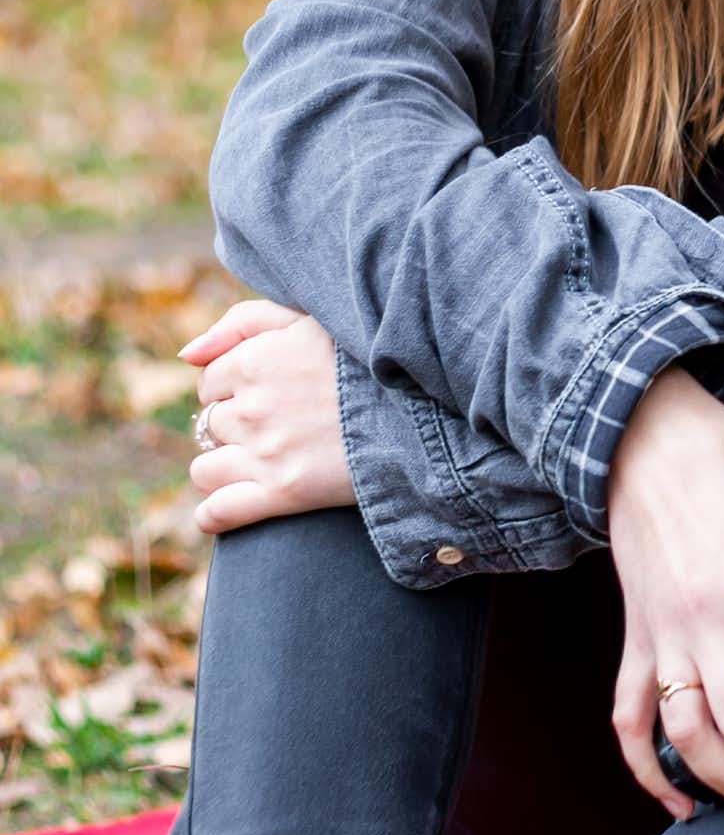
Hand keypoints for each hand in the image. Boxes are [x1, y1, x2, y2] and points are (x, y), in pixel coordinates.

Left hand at [180, 302, 356, 533]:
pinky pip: (218, 513)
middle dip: (237, 427)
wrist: (428, 411)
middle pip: (210, 425)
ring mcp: (265, 453)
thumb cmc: (372, 360)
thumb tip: (184, 355)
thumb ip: (242, 322)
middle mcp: (252, 407)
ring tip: (265, 465)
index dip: (236, 388)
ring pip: (206, 469)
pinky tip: (228, 511)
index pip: (211, 381)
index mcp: (255, 361)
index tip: (271, 394)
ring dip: (225, 468)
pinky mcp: (283, 493)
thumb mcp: (310, 319)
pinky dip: (216, 515)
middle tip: (282, 428)